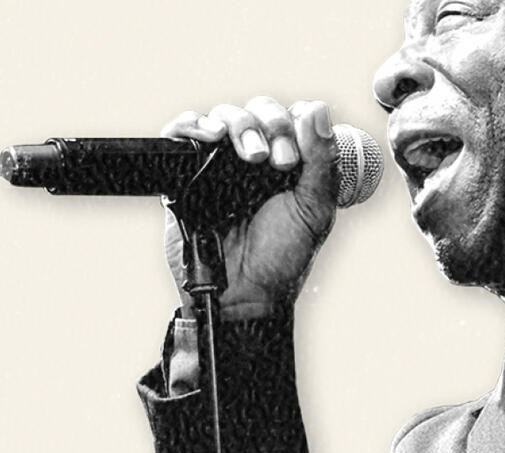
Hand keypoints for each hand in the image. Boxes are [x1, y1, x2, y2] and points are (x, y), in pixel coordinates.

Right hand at [160, 97, 339, 318]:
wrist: (244, 293)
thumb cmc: (283, 256)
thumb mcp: (314, 210)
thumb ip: (322, 160)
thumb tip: (318, 107)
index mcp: (290, 161)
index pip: (291, 116)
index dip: (294, 123)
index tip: (297, 155)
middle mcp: (254, 157)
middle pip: (257, 110)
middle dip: (269, 125)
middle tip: (277, 161)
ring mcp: (219, 163)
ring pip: (224, 116)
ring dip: (239, 125)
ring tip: (252, 156)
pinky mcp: (186, 174)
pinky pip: (181, 132)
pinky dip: (192, 125)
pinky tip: (210, 136)